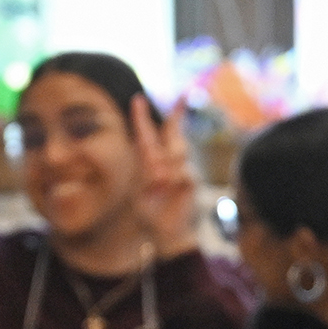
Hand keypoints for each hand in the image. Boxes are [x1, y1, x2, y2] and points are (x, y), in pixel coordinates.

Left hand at [130, 95, 200, 259]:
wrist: (167, 233)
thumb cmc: (151, 215)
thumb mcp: (140, 196)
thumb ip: (147, 179)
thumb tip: (162, 171)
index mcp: (149, 162)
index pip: (146, 135)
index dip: (141, 117)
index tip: (138, 99)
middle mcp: (166, 161)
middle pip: (171, 132)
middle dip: (176, 114)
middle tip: (183, 95)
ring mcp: (180, 169)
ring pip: (177, 151)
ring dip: (166, 164)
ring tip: (158, 182)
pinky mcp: (190, 180)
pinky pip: (182, 172)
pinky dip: (174, 179)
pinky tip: (167, 188)